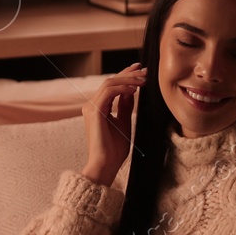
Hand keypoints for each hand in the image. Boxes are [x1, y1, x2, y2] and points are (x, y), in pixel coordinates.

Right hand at [81, 63, 146, 186]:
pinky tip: (134, 88)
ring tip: (143, 80)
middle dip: (129, 73)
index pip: (111, 85)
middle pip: (110, 81)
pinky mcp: (94, 112)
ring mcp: (91, 108)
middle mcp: (91, 105)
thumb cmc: (114, 149)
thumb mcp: (123, 122)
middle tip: (145, 70)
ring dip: (128, 79)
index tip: (140, 70)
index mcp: (97, 108)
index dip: (125, 75)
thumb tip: (130, 90)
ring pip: (109, 83)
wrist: (106, 165)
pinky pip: (108, 92)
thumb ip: (124, 106)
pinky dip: (122, 87)